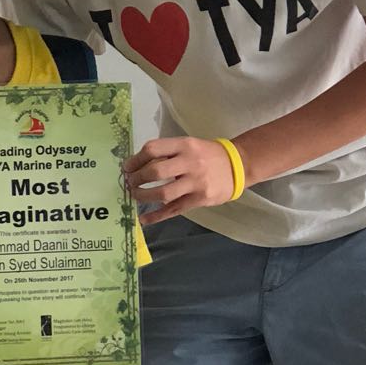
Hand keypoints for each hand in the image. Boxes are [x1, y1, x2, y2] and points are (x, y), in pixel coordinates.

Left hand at [124, 136, 240, 225]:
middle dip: (137, 179)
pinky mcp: (200, 199)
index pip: (153, 149)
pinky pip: (174, 210)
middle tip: (130, 182)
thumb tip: (139, 165)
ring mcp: (196, 183)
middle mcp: (190, 162)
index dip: (135, 159)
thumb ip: (168, 153)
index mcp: (185, 145)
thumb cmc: (208, 154)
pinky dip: (156, 216)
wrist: (238, 166)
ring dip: (144, 196)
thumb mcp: (189, 145)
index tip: (127, 167)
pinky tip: (144, 219)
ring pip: (163, 193)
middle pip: (155, 172)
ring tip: (136, 196)